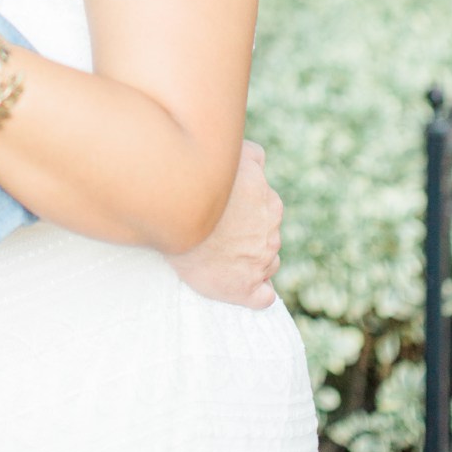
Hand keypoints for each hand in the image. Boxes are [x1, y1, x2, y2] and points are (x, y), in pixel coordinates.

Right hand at [166, 140, 281, 308]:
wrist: (180, 218)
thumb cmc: (203, 186)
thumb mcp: (235, 156)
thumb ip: (252, 154)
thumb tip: (258, 156)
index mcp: (270, 202)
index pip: (267, 203)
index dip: (248, 205)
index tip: (227, 208)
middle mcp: (271, 232)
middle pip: (266, 233)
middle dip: (248, 232)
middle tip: (216, 229)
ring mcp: (262, 261)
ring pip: (265, 261)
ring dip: (249, 259)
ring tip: (219, 255)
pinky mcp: (247, 289)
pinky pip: (262, 296)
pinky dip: (255, 292)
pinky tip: (241, 286)